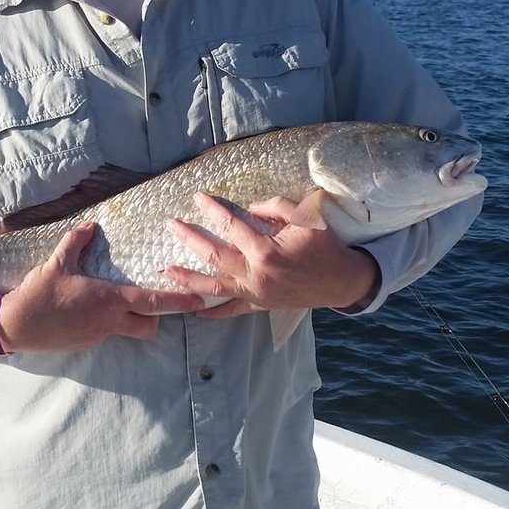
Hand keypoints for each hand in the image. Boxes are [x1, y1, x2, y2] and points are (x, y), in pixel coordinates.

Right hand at [0, 222, 206, 352]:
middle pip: (149, 327)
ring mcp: (98, 335)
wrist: (16, 326)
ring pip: (128, 331)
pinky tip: (88, 311)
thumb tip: (90, 225)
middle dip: (157, 318)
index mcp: (110, 300)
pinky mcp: (86, 344)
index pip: (154, 302)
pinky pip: (106, 334)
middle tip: (154, 303)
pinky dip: (107, 323)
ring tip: (117, 304)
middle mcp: (110, 321)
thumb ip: (77, 241)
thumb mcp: (58, 262)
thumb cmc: (40, 293)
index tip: (199, 300)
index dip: (179, 302)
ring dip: (130, 320)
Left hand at [160, 193, 380, 316]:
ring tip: (166, 271)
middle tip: (171, 225)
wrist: (342, 281)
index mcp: (266, 251)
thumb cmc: (325, 247)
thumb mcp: (306, 218)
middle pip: (213, 256)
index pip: (231, 226)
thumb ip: (276, 207)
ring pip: (214, 288)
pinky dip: (212, 311)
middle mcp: (256, 275)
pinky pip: (231, 310)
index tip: (197, 198)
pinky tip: (194, 309)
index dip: (213, 210)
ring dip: (188, 279)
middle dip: (189, 239)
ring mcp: (256, 294)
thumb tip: (249, 207)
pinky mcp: (260, 306)